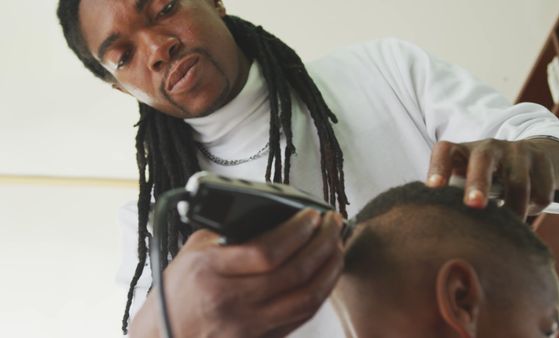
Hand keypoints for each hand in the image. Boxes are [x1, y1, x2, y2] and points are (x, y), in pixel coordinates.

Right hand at [129, 209, 344, 337]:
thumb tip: (273, 214)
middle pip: (294, 273)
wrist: (166, 335)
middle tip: (333, 223)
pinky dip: (321, 291)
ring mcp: (249, 325)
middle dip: (323, 243)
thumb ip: (230, 231)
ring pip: (306, 298)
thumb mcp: (195, 250)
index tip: (312, 215)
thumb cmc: (180, 289)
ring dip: (330, 269)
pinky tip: (327, 273)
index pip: (267, 252)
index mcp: (211, 272)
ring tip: (337, 246)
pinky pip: (302, 315)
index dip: (298, 231)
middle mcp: (232, 301)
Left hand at [426, 138, 558, 218]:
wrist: (532, 156)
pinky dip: (534, 207)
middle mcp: (488, 146)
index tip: (433, 188)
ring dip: (514, 209)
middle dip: (478, 183)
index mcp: (462, 151)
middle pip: (482, 160)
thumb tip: (438, 229)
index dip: (438, 167)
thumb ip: (452, 198)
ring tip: (509, 227)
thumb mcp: (466, 180)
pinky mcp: (541, 160)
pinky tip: (528, 207)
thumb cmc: (484, 178)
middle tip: (473, 205)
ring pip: (518, 183)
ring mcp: (516, 151)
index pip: (445, 151)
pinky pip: (540, 193)